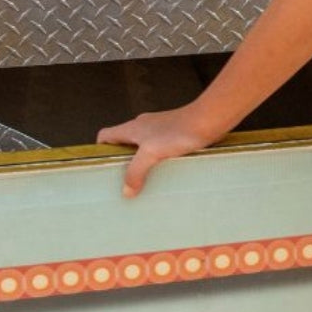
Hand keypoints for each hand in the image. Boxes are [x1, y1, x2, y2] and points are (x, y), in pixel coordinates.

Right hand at [97, 106, 215, 197]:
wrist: (209, 120)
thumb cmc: (179, 132)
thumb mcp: (151, 153)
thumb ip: (136, 171)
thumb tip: (126, 191)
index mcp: (132, 128)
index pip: (106, 135)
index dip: (101, 150)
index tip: (104, 168)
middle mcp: (143, 127)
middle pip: (124, 144)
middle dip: (123, 162)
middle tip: (125, 181)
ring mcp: (160, 130)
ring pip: (143, 148)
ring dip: (142, 163)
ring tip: (145, 182)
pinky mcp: (175, 134)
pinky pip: (160, 149)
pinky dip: (159, 161)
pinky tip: (166, 173)